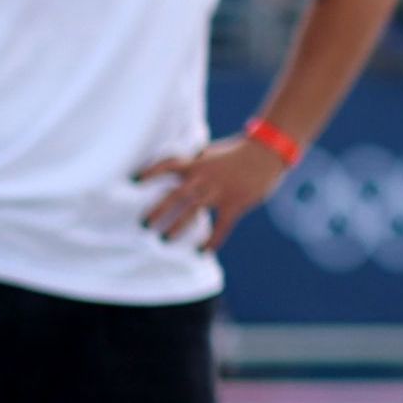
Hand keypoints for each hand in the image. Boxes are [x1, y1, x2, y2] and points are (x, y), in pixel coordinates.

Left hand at [135, 133, 295, 241]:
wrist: (268, 151)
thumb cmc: (240, 150)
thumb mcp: (214, 152)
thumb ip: (197, 163)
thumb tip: (181, 170)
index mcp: (197, 163)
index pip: (167, 165)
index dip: (150, 172)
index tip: (133, 181)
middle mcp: (204, 178)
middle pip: (175, 195)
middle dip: (157, 210)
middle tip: (143, 224)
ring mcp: (219, 191)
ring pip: (193, 211)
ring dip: (177, 226)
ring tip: (164, 240)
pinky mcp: (236, 203)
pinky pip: (222, 226)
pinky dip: (212, 240)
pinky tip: (203, 252)